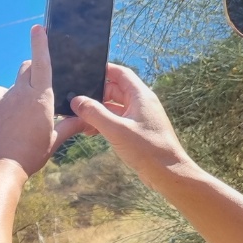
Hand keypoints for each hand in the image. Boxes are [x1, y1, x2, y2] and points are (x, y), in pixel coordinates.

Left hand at [0, 26, 85, 182]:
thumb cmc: (29, 156)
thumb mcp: (54, 141)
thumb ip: (71, 126)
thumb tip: (88, 120)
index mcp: (40, 97)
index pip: (41, 62)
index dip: (40, 43)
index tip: (38, 28)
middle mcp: (20, 93)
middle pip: (27, 68)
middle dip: (35, 68)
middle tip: (43, 81)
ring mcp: (3, 100)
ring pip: (13, 83)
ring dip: (21, 88)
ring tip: (26, 108)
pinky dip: (6, 100)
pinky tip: (8, 116)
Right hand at [70, 63, 192, 185]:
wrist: (168, 173)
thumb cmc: (147, 149)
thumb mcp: (116, 129)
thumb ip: (94, 113)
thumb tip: (76, 100)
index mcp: (140, 95)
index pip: (120, 73)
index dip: (103, 70)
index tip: (83, 71)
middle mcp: (141, 103)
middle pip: (114, 90)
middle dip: (95, 94)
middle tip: (75, 100)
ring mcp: (139, 117)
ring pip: (114, 106)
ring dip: (97, 111)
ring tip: (79, 118)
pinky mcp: (137, 130)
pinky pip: (117, 120)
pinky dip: (103, 122)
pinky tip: (90, 131)